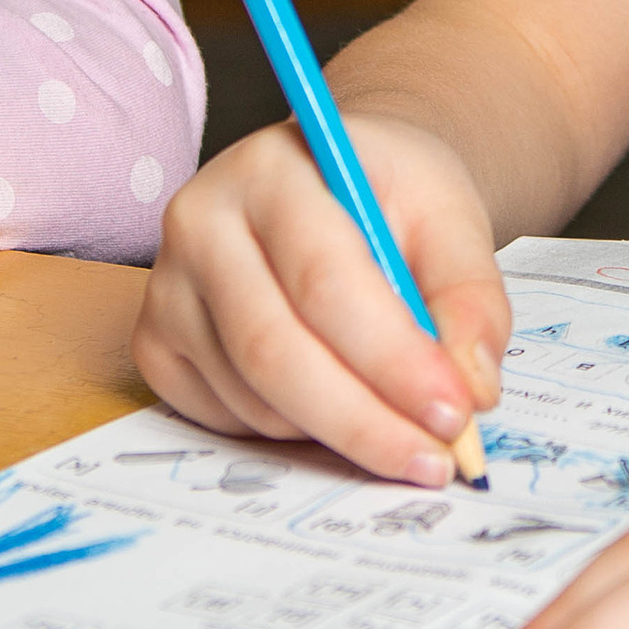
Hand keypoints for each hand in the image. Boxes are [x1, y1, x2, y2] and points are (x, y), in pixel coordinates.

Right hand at [134, 114, 508, 484]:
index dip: (392, 358)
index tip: (454, 412)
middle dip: (364, 419)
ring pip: (252, 395)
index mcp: (270, 169)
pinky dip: (291, 430)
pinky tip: (337, 405)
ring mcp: (166, 287)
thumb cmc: (390, 193)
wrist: (338, 178)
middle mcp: (199, 222)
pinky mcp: (155, 343)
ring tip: (402, 428)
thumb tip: (472, 391)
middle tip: (435, 458)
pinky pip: (224, 417)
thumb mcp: (449, 214)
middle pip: (273, 350)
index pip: (324, 281)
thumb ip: (469, 297)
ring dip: (336, 431)